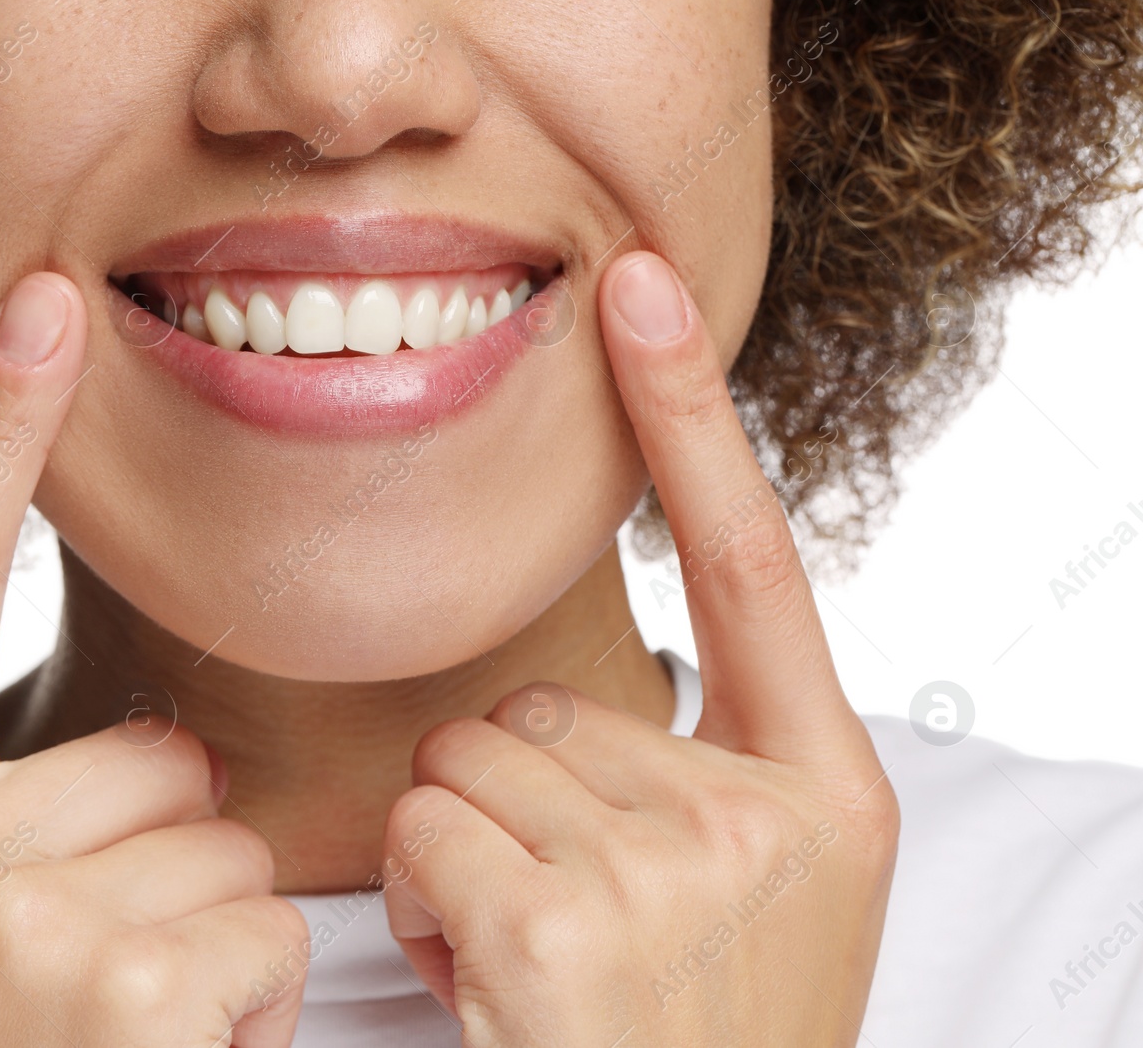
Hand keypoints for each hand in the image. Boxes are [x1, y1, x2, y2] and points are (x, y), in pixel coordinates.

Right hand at [0, 273, 308, 1047]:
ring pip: (218, 841)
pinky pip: (260, 925)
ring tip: (126, 1032)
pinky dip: (248, 998)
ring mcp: (4, 923)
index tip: (44, 303)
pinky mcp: (115, 989)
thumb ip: (9, 806)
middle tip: (94, 973)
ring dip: (204, 935)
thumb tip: (177, 743)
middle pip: (149, 750)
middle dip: (160, 856)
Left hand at [381, 251, 898, 1046]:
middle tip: (570, 922)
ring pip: (471, 760)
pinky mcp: (569, 925)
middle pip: (549, 696)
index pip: (750, 559)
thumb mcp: (751, 900)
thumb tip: (551, 709)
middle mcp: (768, 816)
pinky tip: (494, 983)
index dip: (688, 412)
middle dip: (521, 800)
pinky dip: (427, 900)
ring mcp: (677, 869)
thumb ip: (690, 772)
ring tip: (536, 961)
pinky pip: (426, 827)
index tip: (639, 281)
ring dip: (467, 855)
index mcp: (827, 793)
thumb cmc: (694, 1044)